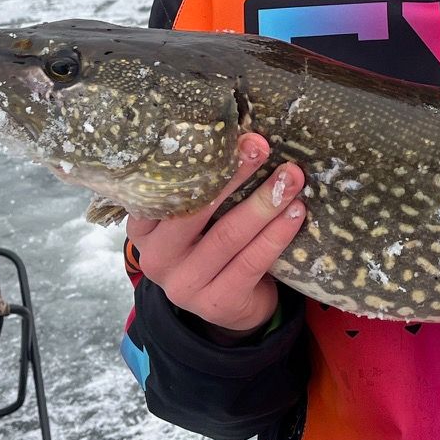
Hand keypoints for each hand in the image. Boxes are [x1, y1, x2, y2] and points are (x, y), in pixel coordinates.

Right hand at [126, 134, 306, 336]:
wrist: (231, 304)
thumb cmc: (213, 245)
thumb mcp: (196, 220)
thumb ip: (202, 189)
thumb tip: (243, 136)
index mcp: (144, 228)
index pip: (163, 190)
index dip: (197, 161)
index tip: (227, 134)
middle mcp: (156, 258)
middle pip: (196, 210)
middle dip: (234, 175)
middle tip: (261, 147)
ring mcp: (183, 285)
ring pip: (228, 235)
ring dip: (264, 203)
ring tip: (291, 178)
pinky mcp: (216, 303)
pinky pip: (251, 262)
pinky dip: (276, 234)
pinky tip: (295, 213)